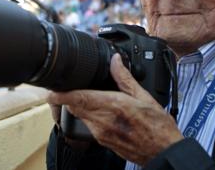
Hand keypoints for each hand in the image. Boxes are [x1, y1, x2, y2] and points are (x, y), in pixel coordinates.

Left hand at [47, 54, 182, 165]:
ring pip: (79, 115)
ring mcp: (100, 133)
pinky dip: (88, 114)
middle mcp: (102, 122)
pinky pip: (88, 124)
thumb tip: (115, 61)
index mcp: (112, 106)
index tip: (52, 87)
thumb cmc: (158, 126)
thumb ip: (125, 78)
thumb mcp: (145, 97)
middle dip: (67, 96)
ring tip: (85, 93)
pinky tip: (99, 109)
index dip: (60, 93)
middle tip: (67, 84)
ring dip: (77, 105)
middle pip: (72, 106)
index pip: (77, 98)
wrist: (163, 153)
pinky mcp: (102, 141)